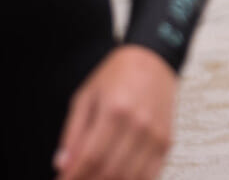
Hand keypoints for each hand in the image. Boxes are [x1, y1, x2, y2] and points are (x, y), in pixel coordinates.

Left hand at [53, 45, 176, 179]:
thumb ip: (73, 132)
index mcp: (115, 110)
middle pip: (110, 171)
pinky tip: (118, 178)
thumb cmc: (118, 75)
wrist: (154, 60)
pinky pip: (150, 175)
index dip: (73, 176)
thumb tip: (62, 164)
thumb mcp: (85, 97)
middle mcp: (139, 124)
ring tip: (93, 179)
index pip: (90, 157)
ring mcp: (156, 134)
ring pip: (130, 177)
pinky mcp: (167, 141)